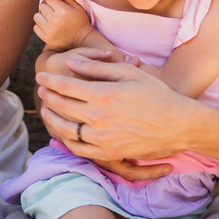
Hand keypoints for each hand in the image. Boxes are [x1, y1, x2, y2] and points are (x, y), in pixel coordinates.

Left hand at [33, 0, 92, 50]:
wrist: (82, 38)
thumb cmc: (80, 21)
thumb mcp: (78, 7)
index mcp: (63, 11)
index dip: (53, 0)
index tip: (56, 4)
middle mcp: (55, 20)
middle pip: (42, 6)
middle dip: (47, 7)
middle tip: (53, 11)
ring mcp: (49, 30)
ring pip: (37, 16)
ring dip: (42, 16)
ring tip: (49, 18)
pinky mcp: (46, 38)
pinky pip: (35, 27)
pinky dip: (40, 26)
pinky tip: (48, 26)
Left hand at [37, 51, 198, 163]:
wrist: (177, 124)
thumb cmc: (155, 94)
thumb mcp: (128, 73)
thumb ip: (96, 69)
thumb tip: (71, 64)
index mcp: (102, 95)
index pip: (65, 86)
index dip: (50, 80)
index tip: (41, 76)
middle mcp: (98, 118)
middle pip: (62, 106)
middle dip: (48, 96)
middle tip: (42, 89)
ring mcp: (102, 139)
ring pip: (66, 129)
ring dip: (52, 117)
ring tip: (47, 109)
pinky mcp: (108, 153)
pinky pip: (78, 148)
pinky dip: (66, 139)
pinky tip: (64, 130)